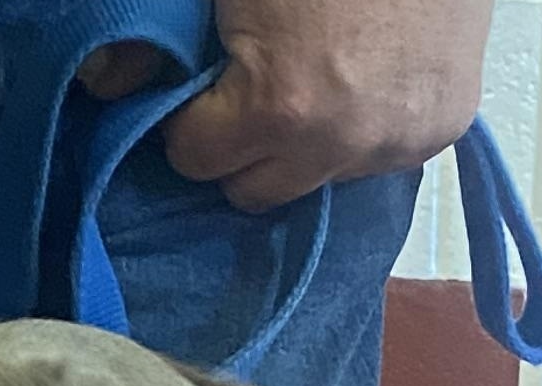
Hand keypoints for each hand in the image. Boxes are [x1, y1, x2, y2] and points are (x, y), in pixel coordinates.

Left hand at [162, 0, 496, 212]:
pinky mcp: (440, 129)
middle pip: (252, 191)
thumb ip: (160, 38)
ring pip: (318, 181)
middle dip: (239, 148)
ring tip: (313, 79)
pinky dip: (362, 128)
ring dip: (303, 146)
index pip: (196, 160)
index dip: (188, 122)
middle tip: (248, 91)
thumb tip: (101, 83)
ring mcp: (395, 143)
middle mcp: (338, 145)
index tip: (197, 93)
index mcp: (280, 107)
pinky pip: (377, 157)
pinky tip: (364, 75)